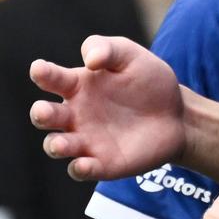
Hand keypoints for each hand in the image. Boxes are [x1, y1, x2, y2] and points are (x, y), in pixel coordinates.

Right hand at [29, 37, 185, 180]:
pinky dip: (79, 169)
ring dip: (55, 145)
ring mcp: (86, 140)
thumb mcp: (131, 56)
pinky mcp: (102, 163)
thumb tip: (90, 60)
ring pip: (57, 145)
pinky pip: (82, 169)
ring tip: (60, 144)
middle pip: (44, 116)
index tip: (40, 69)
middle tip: (45, 111)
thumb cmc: (149, 82)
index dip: (42, 73)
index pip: (50, 78)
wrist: (178, 115)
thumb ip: (107, 49)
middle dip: (40, 114)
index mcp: (76, 85)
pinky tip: (83, 165)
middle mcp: (74, 114)